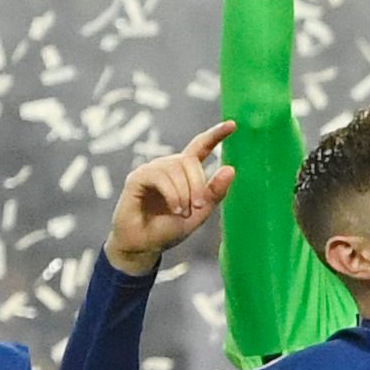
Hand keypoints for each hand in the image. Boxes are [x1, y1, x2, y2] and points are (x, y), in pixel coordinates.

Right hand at [107, 123, 236, 275]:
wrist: (144, 246)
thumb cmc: (170, 228)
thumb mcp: (200, 212)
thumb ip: (215, 192)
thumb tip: (230, 168)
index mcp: (184, 172)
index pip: (200, 146)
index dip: (215, 135)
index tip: (233, 124)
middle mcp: (168, 166)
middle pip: (190, 160)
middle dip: (199, 184)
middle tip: (198, 206)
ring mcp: (151, 170)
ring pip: (176, 167)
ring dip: (185, 191)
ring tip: (183, 211)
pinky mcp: (137, 178)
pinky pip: (161, 176)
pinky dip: (172, 193)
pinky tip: (175, 208)